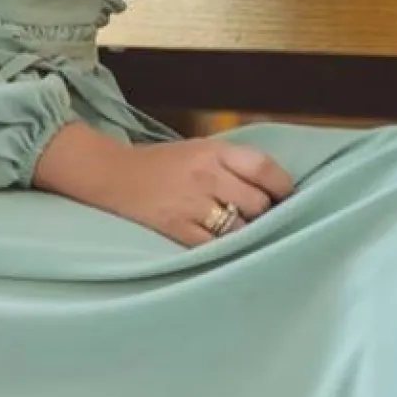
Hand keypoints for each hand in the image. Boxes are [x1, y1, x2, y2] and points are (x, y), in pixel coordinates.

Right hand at [101, 136, 294, 246]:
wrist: (113, 174)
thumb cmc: (162, 162)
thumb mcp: (200, 148)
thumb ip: (233, 163)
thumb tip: (274, 186)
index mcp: (214, 151)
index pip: (265, 168)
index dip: (283, 186)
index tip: (284, 197)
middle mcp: (206, 175)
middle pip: (258, 203)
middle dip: (261, 212)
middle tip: (255, 216)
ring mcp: (192, 203)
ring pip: (241, 228)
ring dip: (243, 233)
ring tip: (235, 230)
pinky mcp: (178, 228)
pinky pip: (216, 246)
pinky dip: (222, 247)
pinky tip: (219, 243)